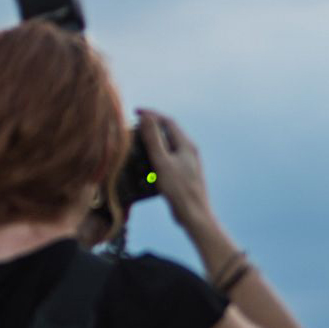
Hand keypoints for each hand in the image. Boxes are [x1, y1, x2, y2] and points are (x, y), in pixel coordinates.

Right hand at [137, 108, 213, 232]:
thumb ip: (154, 139)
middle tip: (134, 127)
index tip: (135, 112)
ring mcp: (187, 163)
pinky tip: (146, 164)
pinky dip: (155, 157)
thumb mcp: (162, 162)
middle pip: (168, 132)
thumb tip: (147, 118)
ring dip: (152, 142)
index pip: (168, 121)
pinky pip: (167, 159)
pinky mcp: (183, 175)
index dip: (151, 114)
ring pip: (167, 146)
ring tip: (137, 143)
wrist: (194, 215)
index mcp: (186, 145)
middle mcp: (189, 151)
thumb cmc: (180, 190)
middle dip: (150, 127)